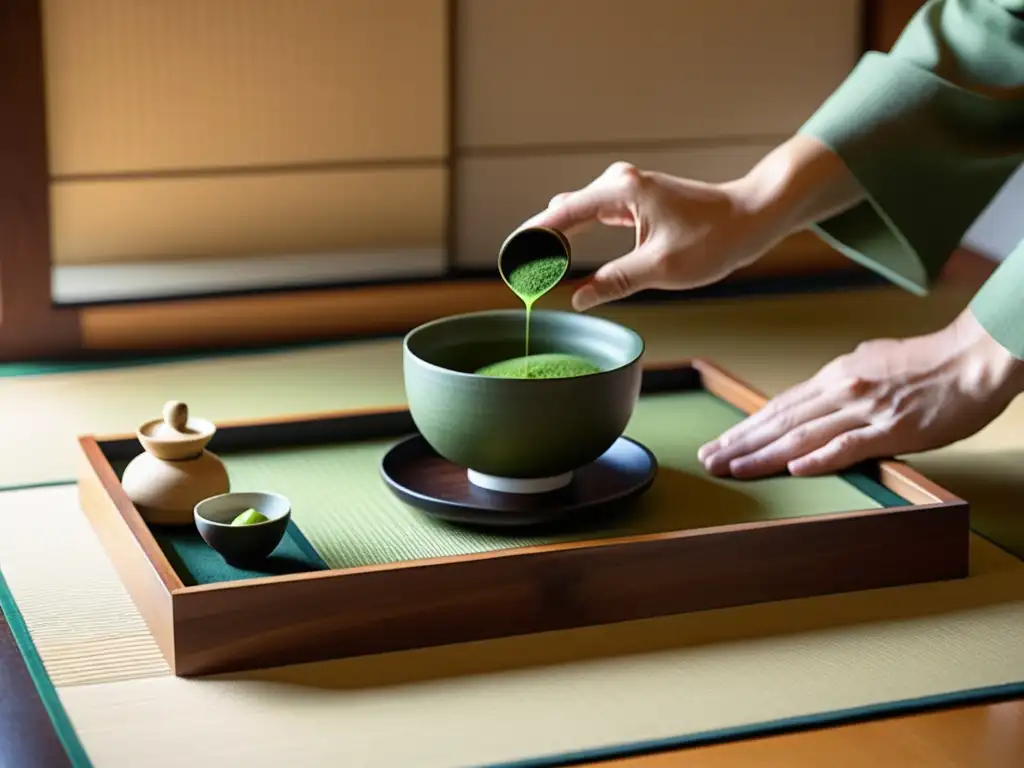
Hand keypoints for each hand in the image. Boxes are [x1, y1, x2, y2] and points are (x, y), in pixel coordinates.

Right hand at [517, 136, 862, 310]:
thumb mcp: (659, 267)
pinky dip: (578, 232)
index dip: (531, 241)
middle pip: (564, 211)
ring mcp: (630, 190)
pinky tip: (565, 242)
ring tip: (532, 261)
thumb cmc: (713, 238)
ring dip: (557, 236)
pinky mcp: (639, 201)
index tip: (511, 261)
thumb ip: (614, 282)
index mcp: (620, 192)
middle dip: (538, 239)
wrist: (752, 217)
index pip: (560, 216)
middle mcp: (620, 183)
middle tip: (515, 269)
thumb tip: (577, 298)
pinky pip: (596, 215)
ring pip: (578, 212)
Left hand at [698, 308, 1023, 478]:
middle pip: (780, 422)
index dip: (746, 427)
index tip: (720, 443)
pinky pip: (850, 445)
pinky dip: (820, 458)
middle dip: (741, 443)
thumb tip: (822, 393)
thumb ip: (843, 382)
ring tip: (732, 469)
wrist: (975, 356)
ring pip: (803, 435)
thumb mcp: (873, 362)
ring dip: (764, 455)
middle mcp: (842, 391)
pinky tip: (793, 469)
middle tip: (708, 460)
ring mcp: (866, 410)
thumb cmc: (929, 362)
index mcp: (836, 376)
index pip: (779, 407)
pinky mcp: (894, 429)